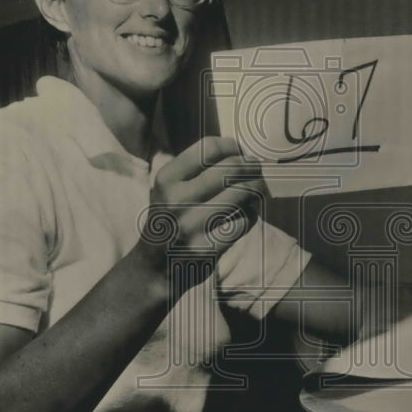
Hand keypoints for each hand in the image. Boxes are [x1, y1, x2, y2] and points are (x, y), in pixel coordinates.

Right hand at [138, 136, 264, 275]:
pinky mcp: (208, 247)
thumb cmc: (169, 219)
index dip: (231, 146)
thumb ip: (197, 170)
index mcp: (166, 179)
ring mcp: (192, 226)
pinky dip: (251, 213)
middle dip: (249, 166)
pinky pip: (244, 221)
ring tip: (257, 188)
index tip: (239, 151)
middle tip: (255, 168)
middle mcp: (176, 200)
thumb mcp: (169, 189)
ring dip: (256, 188)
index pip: (208, 149)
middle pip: (230, 169)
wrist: (155, 265)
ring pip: (241, 193)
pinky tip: (246, 212)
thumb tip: (240, 153)